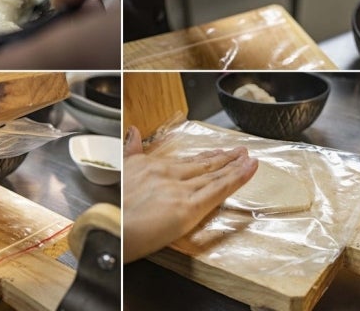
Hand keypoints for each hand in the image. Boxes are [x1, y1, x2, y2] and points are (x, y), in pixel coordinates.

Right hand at [123, 126, 257, 262]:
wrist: (109, 227)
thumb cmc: (111, 210)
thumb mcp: (118, 172)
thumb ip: (129, 151)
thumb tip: (133, 132)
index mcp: (152, 167)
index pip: (186, 162)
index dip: (205, 157)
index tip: (217, 153)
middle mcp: (168, 174)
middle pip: (203, 165)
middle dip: (224, 158)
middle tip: (240, 152)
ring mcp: (180, 190)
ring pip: (214, 174)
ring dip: (235, 165)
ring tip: (250, 159)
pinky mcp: (189, 207)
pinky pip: (219, 189)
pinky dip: (237, 178)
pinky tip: (250, 169)